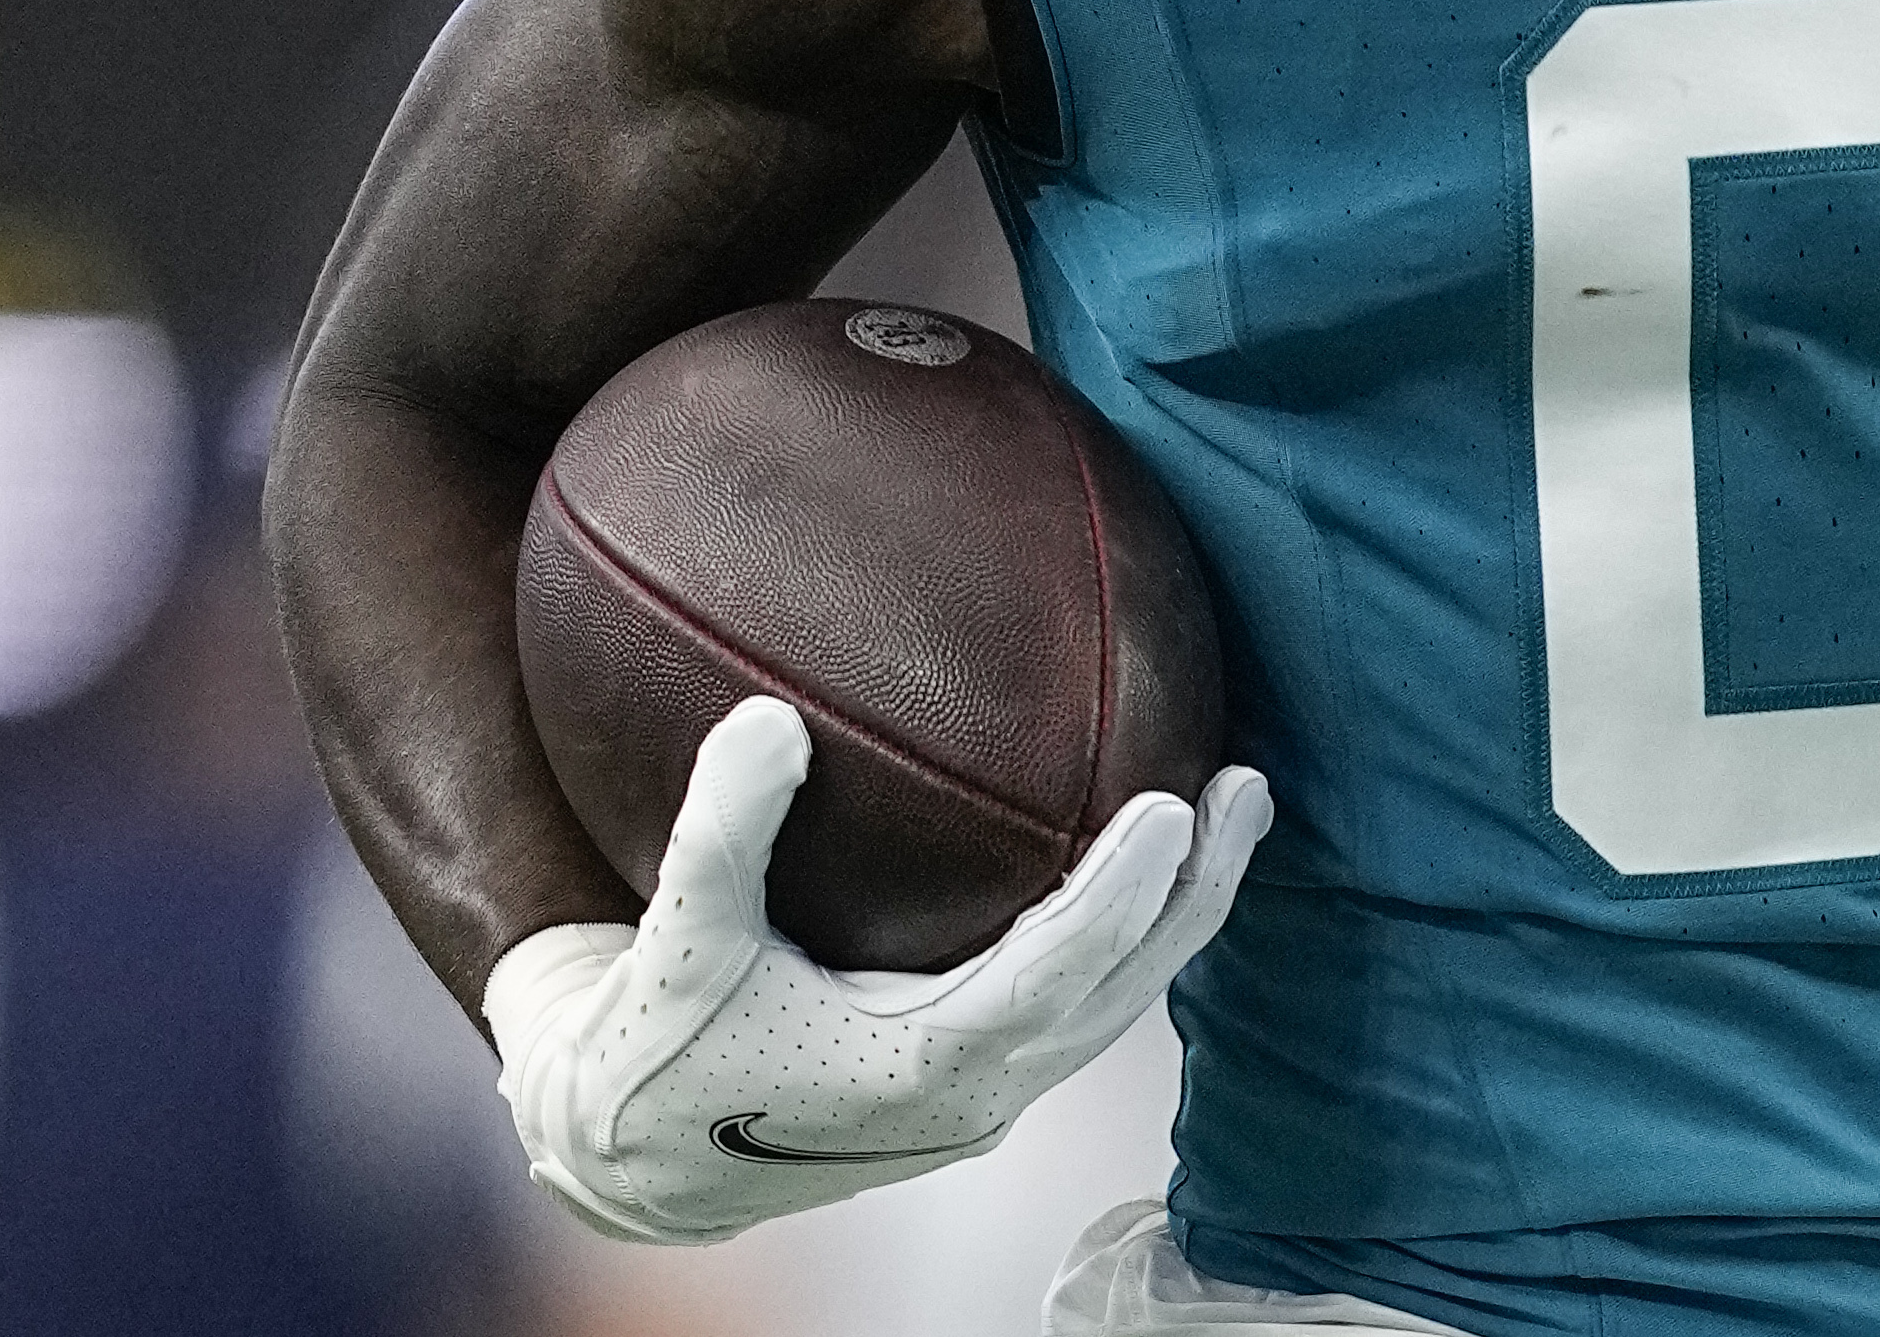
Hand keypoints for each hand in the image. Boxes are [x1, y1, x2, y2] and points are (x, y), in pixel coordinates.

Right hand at [484, 696, 1269, 1244]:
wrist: (632, 1161)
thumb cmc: (655, 1048)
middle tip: (1246, 787)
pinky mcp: (966, 1084)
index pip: (1056, 977)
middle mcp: (971, 1092)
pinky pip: (1070, 1002)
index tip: (1175, 807)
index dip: (1122, 899)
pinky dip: (1113, 931)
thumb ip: (721, 833)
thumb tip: (769, 719)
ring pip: (1109, 1004)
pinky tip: (1128, 851)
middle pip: (1121, 992)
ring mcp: (979, 1096)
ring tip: (1225, 809)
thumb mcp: (674, 939)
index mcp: (917, 1066)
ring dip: (1172, 915)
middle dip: (1192, 896)